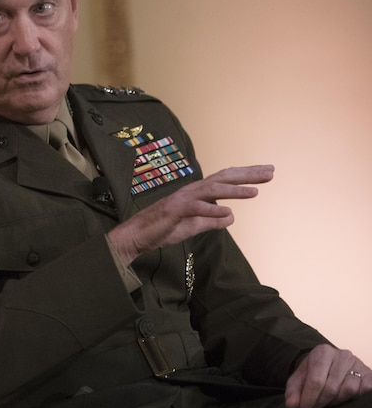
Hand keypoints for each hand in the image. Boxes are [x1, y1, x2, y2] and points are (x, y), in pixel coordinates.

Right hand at [106, 165, 272, 267]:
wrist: (137, 236)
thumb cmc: (163, 229)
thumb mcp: (194, 226)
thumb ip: (212, 220)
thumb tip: (231, 217)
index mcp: (197, 194)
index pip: (225, 180)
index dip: (246, 176)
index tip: (266, 173)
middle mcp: (191, 191)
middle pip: (223, 178)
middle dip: (247, 174)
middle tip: (270, 172)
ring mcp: (182, 199)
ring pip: (212, 190)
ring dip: (234, 190)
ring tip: (255, 192)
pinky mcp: (174, 211)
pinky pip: (196, 208)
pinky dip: (212, 209)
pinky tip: (227, 212)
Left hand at [285, 344, 371, 407]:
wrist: (331, 363)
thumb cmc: (313, 371)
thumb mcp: (299, 378)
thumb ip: (293, 391)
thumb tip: (291, 405)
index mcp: (322, 352)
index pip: (315, 380)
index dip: (308, 399)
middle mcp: (342, 355)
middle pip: (331, 387)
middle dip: (320, 402)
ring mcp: (358, 364)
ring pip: (349, 390)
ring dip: (336, 401)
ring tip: (327, 402)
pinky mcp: (369, 373)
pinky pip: (365, 390)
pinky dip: (355, 397)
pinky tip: (345, 399)